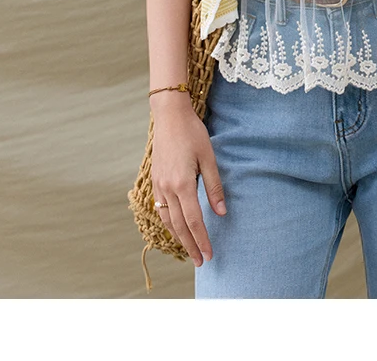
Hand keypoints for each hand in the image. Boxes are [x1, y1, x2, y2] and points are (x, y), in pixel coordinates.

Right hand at [150, 97, 226, 265]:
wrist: (169, 116)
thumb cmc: (192, 133)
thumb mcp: (208, 157)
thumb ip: (214, 187)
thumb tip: (221, 213)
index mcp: (182, 184)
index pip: (194, 220)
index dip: (202, 239)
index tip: (209, 254)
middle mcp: (167, 188)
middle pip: (179, 226)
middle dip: (190, 245)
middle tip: (200, 261)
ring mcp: (158, 185)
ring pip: (167, 219)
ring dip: (178, 236)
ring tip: (189, 249)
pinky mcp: (155, 180)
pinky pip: (160, 209)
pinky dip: (168, 222)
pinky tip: (175, 227)